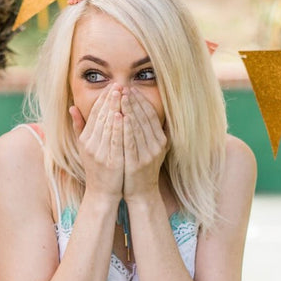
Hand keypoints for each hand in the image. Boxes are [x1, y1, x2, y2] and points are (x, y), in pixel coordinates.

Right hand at [69, 85, 123, 201]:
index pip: (93, 114)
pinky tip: (122, 115)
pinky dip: (118, 127)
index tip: (111, 86)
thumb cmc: (97, 168)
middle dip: (110, 99)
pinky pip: (115, 141)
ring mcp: (100, 153)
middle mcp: (90, 145)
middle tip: (118, 84)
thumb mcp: (85, 147)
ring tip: (121, 94)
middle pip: (100, 117)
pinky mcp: (111, 162)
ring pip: (107, 126)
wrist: (102, 192)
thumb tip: (72, 107)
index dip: (102, 99)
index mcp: (85, 139)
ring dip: (115, 108)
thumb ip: (79, 127)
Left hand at [121, 88, 168, 202]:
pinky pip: (130, 142)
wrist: (142, 193)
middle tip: (124, 88)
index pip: (151, 115)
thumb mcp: (154, 149)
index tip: (132, 89)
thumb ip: (156, 131)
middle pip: (144, 118)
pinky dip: (125, 128)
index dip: (142, 101)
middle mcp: (156, 145)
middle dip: (134, 101)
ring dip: (129, 110)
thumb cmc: (144, 168)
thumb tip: (157, 113)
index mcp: (161, 140)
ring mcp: (147, 155)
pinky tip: (119, 117)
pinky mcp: (137, 163)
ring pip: (138, 127)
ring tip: (120, 97)